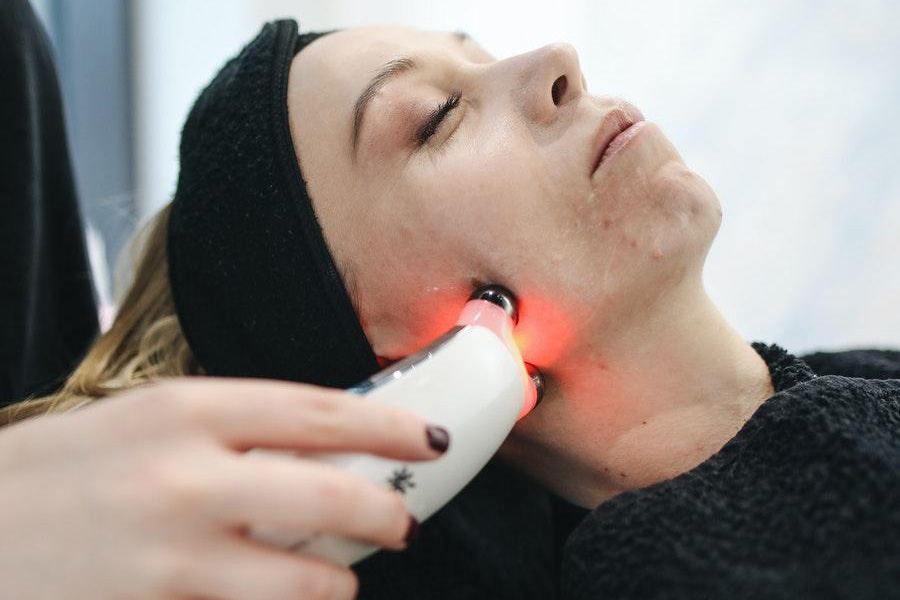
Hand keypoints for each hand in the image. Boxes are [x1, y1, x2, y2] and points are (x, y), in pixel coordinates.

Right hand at [0, 378, 445, 599]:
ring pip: (305, 579)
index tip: (428, 437)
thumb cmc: (55, 474)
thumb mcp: (139, 424)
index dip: (388, 424)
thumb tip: (317, 446)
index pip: (318, 410)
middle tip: (403, 521)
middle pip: (331, 492)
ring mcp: (170, 556)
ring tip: (334, 580)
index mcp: (185, 410)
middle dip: (387, 512)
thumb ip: (225, 433)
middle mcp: (184, 477)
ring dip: (336, 583)